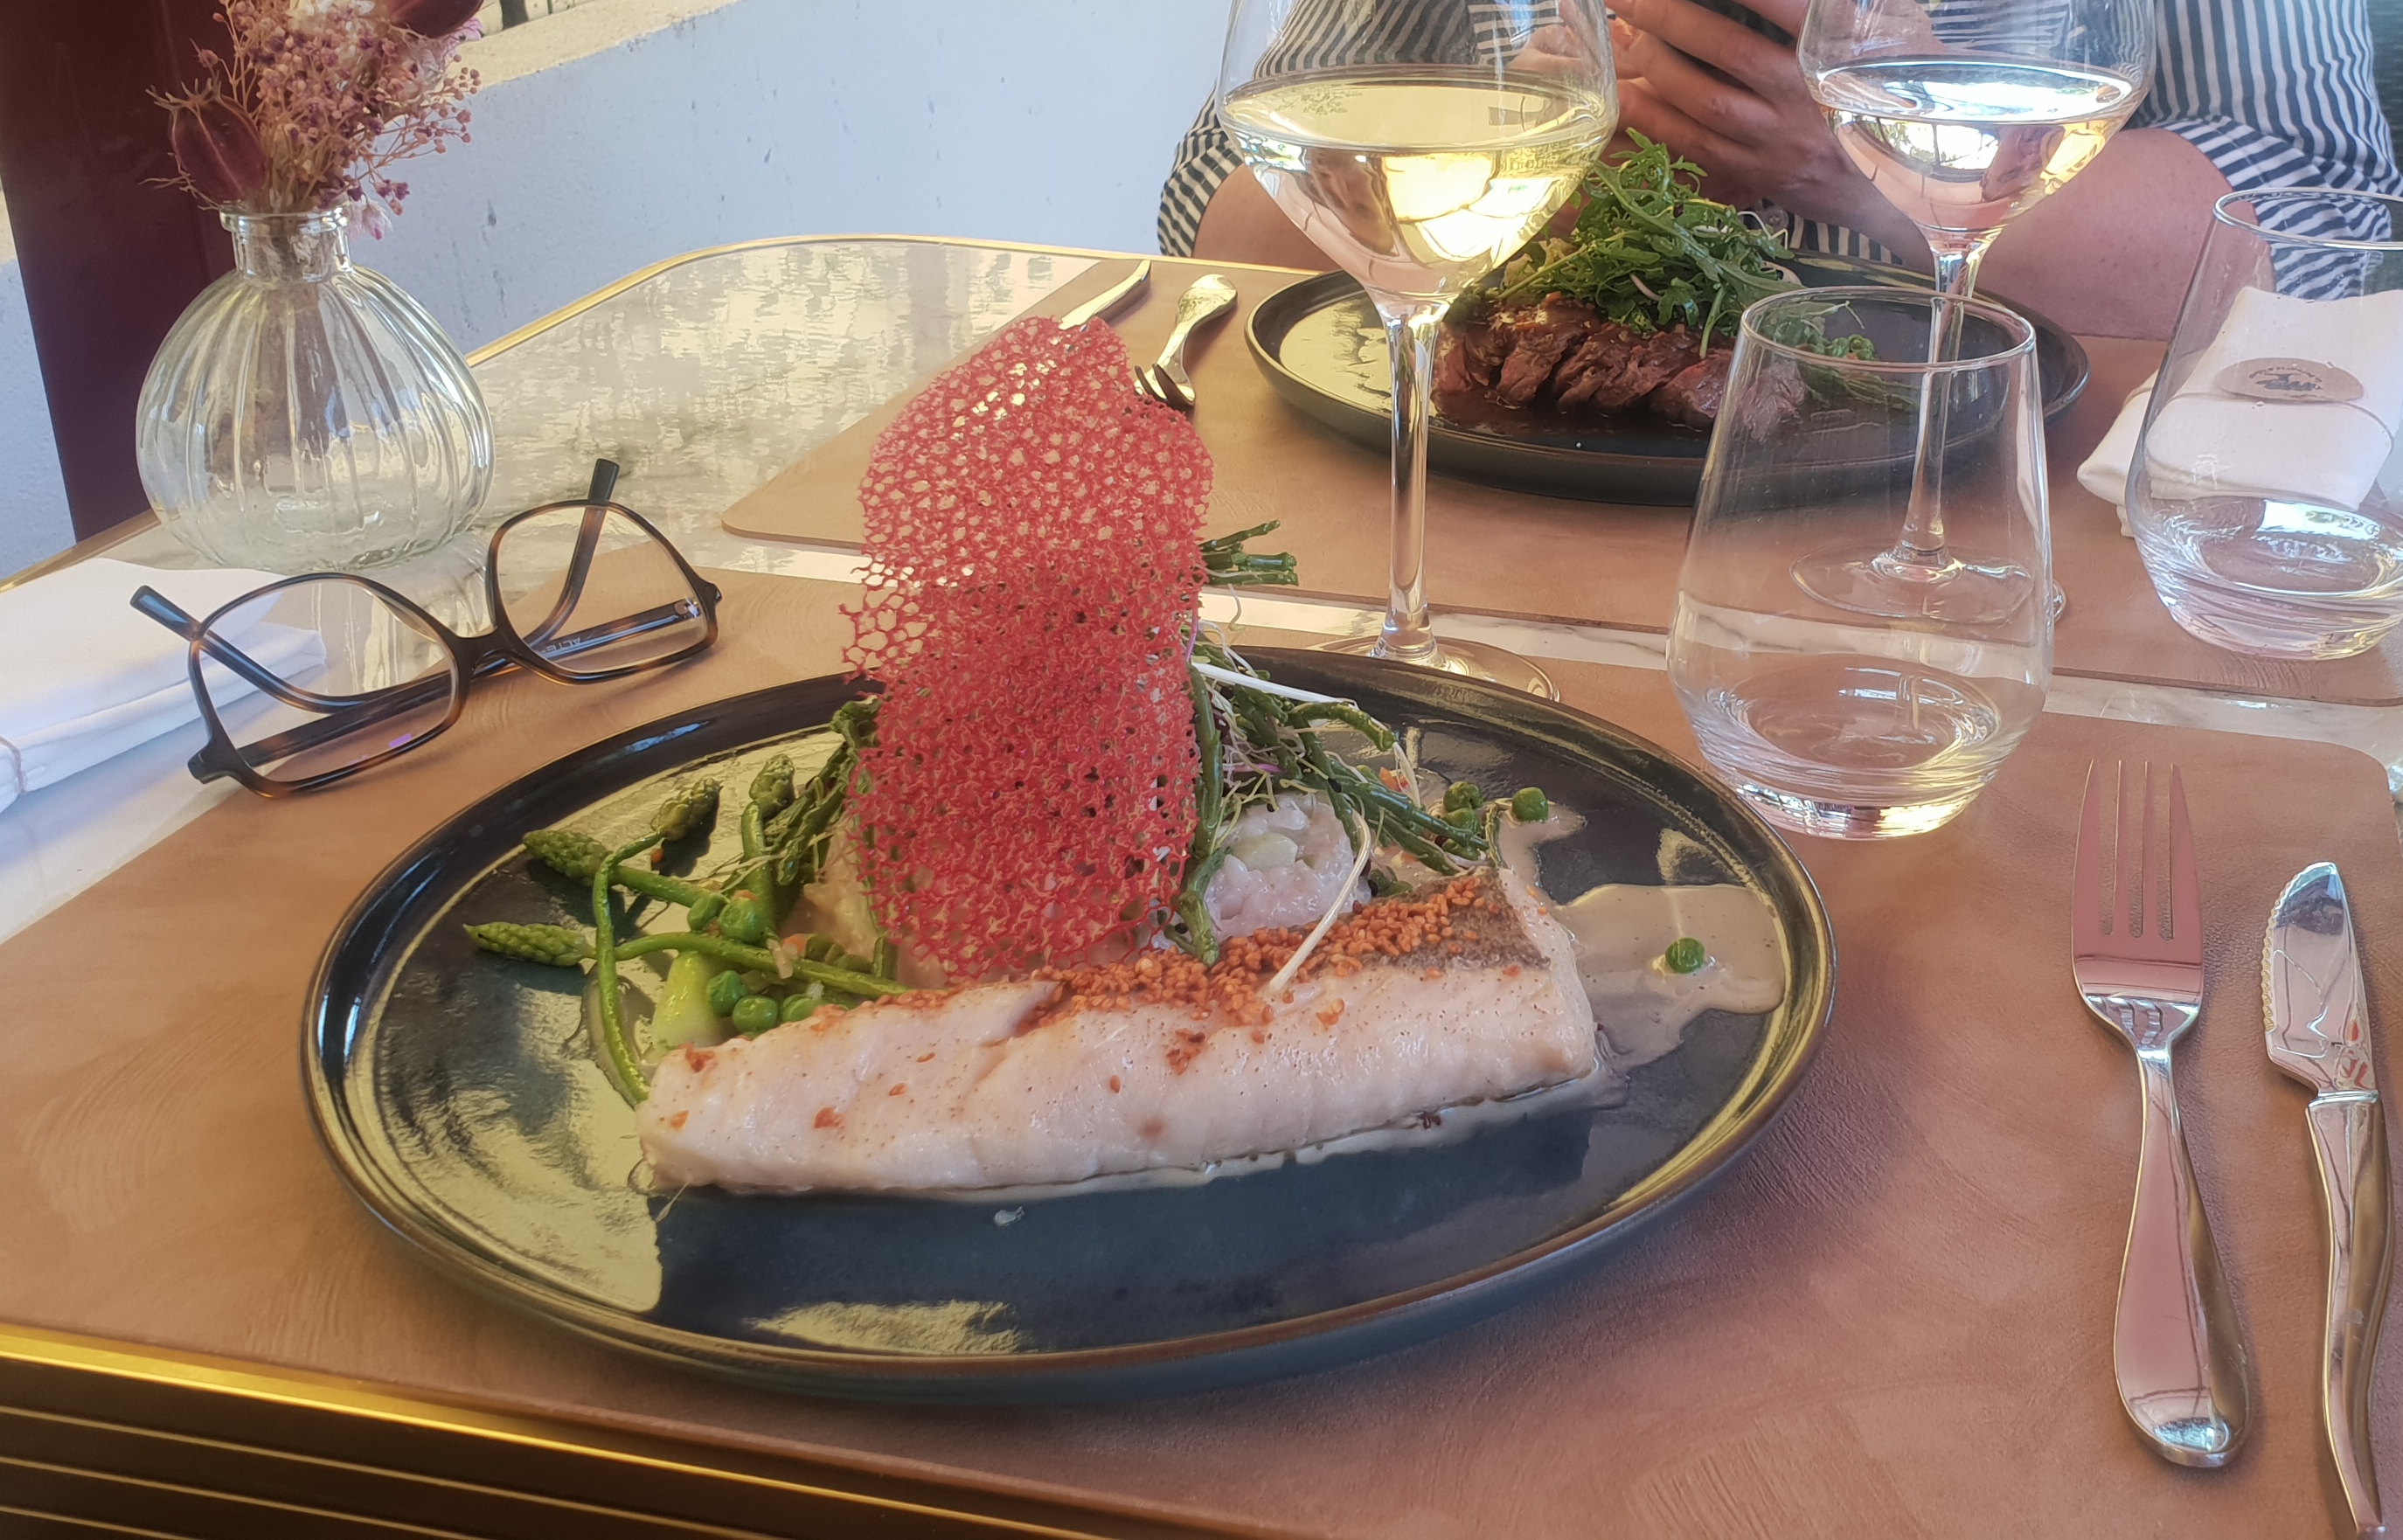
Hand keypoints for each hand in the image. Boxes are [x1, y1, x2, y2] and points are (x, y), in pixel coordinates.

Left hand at [1610, 0, 1921, 255]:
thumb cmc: (1868, 95)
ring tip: (1629, 35)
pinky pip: (1691, 143)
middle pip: (1730, 50)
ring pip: (1705, 100)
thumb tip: (1773, 0)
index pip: (1784, 8)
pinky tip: (1625, 92)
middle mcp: (1803, 97)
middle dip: (1673, 18)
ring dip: (1657, 64)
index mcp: (1833, 55)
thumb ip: (1813, 13)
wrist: (1878, 181)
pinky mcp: (1749, 171)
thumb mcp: (1864, 41)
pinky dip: (1652, 117)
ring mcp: (1773, 139)